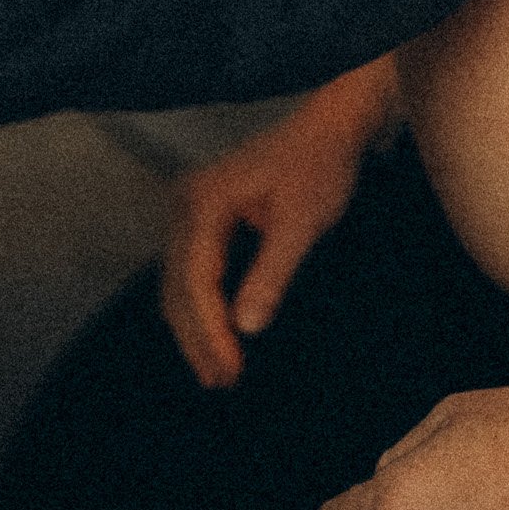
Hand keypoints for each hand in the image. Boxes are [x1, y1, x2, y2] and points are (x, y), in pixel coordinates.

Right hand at [160, 57, 397, 388]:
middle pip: (178, 285)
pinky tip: (216, 335)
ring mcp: (190, 208)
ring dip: (196, 327)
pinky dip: (201, 306)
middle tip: (221, 381)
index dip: (209, 330)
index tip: (229, 368)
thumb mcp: (303, 221)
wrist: (330, 127)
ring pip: (179, 282)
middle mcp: (186, 202)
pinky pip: (192, 270)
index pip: (196, 280)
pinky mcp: (203, 216)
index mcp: (204, 200)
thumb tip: (247, 327)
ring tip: (217, 372)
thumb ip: (273, 272)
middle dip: (197, 337)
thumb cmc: (320, 165)